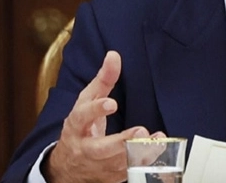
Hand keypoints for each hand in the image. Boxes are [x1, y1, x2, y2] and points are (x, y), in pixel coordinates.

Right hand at [43, 51, 153, 182]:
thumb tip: (114, 55)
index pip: (82, 117)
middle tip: (140, 130)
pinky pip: (128, 171)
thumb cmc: (81, 128)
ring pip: (119, 163)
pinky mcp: (111, 176)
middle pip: (102, 148)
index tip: (111, 103)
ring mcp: (98, 165)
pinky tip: (157, 148)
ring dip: (139, 152)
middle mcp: (86, 148)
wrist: (67, 166)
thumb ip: (103, 79)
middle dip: (121, 141)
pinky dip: (144, 161)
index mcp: (77, 126)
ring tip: (156, 139)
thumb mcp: (87, 101)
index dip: (96, 110)